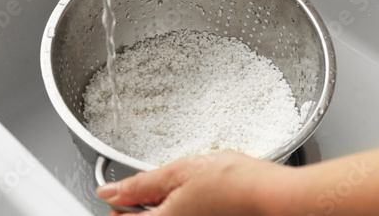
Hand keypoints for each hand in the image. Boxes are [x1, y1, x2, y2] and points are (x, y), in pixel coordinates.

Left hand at [96, 152, 292, 215]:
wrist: (270, 194)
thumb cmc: (231, 182)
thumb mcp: (179, 172)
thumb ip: (140, 184)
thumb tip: (108, 191)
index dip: (118, 201)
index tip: (124, 188)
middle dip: (140, 204)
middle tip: (154, 186)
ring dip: (162, 204)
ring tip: (178, 188)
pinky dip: (179, 206)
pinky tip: (193, 195)